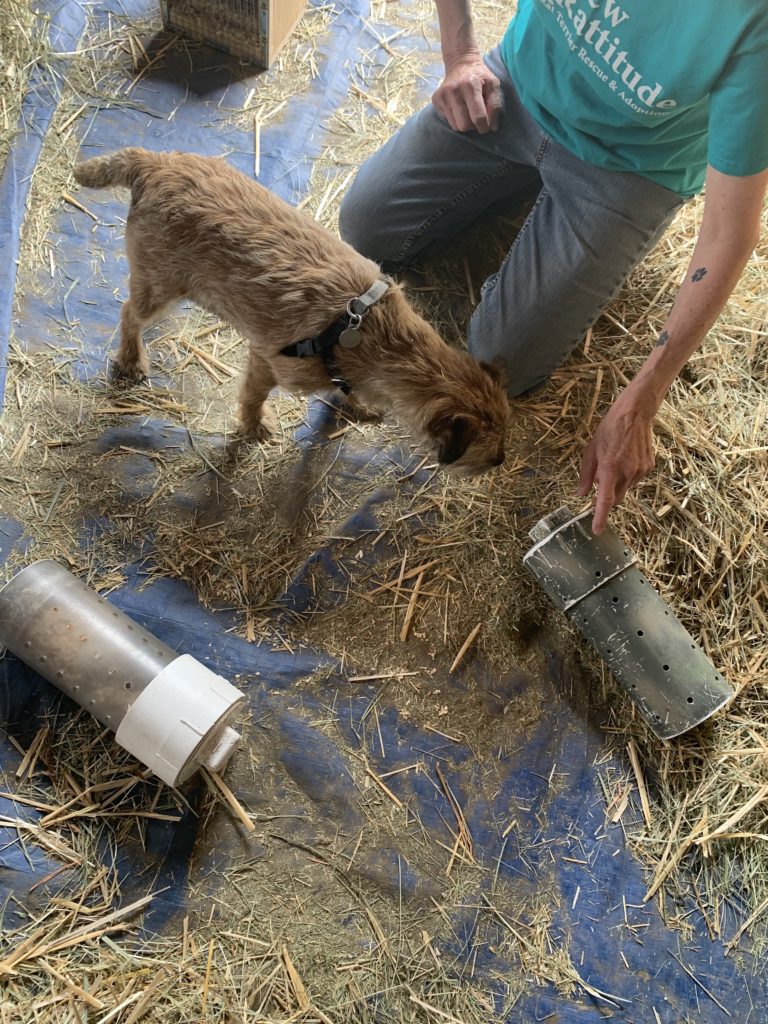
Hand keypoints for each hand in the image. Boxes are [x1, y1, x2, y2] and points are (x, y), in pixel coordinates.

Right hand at [432, 54, 501, 133]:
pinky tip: (459, 107)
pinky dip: (455, 119)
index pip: (478, 117)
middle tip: (476, 118)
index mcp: (471, 85)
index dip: (484, 127)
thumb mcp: (493, 85)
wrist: (460, 63)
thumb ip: (495, 105)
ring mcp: (443, 95)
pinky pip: (448, 121)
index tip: (486, 127)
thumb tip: (492, 127)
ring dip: (464, 123)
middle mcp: (454, 90)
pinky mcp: (436, 99)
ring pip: (455, 126)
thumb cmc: (480, 76)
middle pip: (464, 125)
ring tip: (468, 112)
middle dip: (473, 126)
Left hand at [578, 393, 656, 534]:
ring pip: (626, 488)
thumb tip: (582, 494)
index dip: (600, 517)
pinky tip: (626, 459)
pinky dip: (628, 476)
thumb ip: (586, 475)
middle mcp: (627, 472)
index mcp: (610, 468)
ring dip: (618, 484)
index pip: (605, 500)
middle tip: (600, 485)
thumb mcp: (591, 450)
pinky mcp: (649, 467)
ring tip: (614, 462)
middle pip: (616, 499)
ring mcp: (640, 470)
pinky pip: (635, 479)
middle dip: (607, 499)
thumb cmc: (609, 429)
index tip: (597, 530)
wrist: (635, 414)